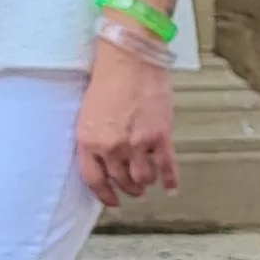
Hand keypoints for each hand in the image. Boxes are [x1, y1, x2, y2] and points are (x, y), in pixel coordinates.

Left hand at [75, 49, 177, 206]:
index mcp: (88, 140)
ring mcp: (137, 144)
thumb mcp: (89, 112)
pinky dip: (170, 180)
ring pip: (144, 178)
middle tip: (134, 191)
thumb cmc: (107, 78)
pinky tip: (171, 188)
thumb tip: (104, 158)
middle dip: (128, 189)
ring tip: (148, 182)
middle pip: (121, 181)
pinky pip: (166, 168)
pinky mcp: (160, 137)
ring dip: (146, 183)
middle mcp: (111, 147)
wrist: (129, 58)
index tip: (112, 201)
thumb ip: (95, 137)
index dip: (104, 195)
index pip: (93, 180)